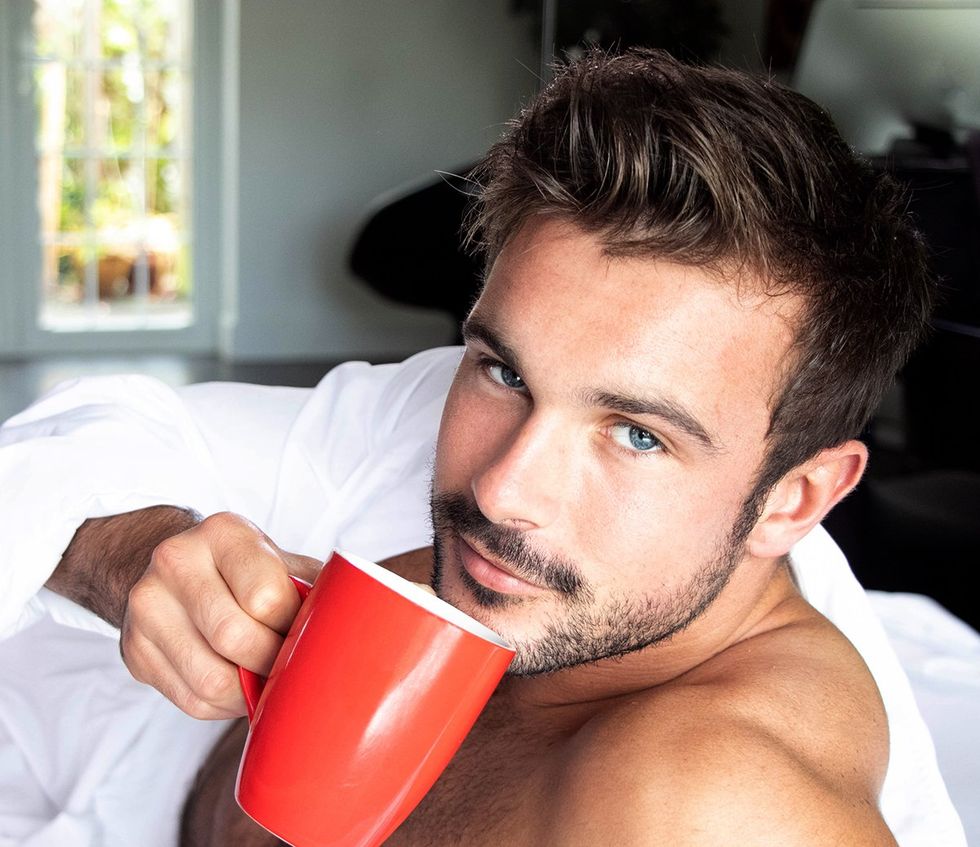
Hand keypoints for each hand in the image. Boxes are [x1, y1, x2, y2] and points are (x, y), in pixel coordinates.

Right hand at [121, 512, 320, 718]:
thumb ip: (315, 586)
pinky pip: (189, 701)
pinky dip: (224, 707)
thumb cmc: (246, 568)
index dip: (292, 625)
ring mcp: (146, 606)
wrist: (175, 566)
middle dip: (272, 663)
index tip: (303, 632)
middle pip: (234, 638)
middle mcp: (176, 561)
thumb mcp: (280, 560)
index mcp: (223, 532)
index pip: (266, 595)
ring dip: (249, 693)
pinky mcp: (134, 651)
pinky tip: (239, 691)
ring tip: (268, 683)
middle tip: (290, 666)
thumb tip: (364, 623)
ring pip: (210, 680)